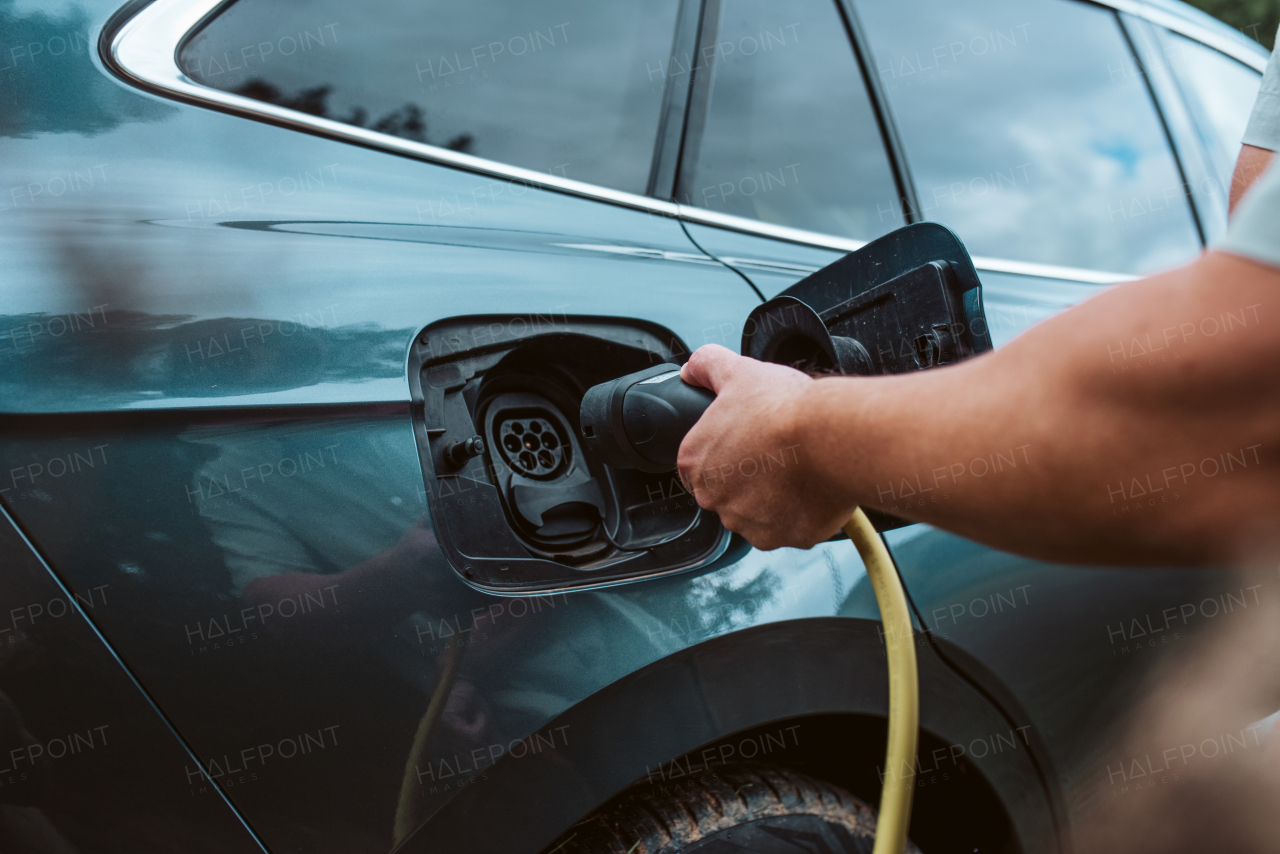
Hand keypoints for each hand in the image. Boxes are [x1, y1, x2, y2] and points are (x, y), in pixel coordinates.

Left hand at [677, 345, 855, 549]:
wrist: (829, 435)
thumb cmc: (784, 407)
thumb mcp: (738, 371)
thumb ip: (707, 366)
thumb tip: (692, 369)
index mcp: (695, 463)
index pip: (702, 466)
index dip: (728, 452)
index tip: (750, 444)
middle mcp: (714, 499)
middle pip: (728, 493)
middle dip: (750, 477)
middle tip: (777, 453)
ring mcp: (748, 523)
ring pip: (758, 513)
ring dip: (774, 497)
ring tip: (797, 468)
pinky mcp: (783, 538)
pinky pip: (789, 528)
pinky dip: (800, 513)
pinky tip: (811, 488)